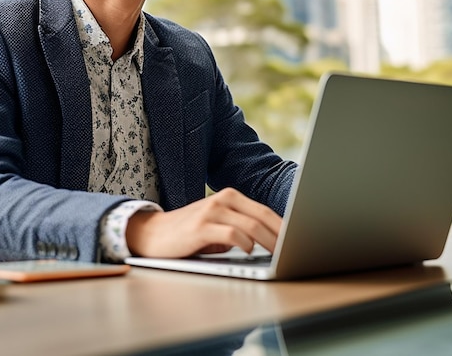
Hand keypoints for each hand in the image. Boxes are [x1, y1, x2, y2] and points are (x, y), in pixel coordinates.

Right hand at [125, 188, 281, 257]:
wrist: (153, 233)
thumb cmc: (190, 233)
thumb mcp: (218, 227)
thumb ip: (241, 228)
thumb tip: (272, 241)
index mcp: (230, 197)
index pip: (264, 211)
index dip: (283, 225)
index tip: (298, 239)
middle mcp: (222, 199)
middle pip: (262, 216)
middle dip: (281, 234)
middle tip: (294, 249)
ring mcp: (211, 211)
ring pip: (250, 224)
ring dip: (268, 241)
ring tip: (279, 253)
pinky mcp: (201, 226)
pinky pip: (232, 233)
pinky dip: (245, 242)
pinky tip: (249, 250)